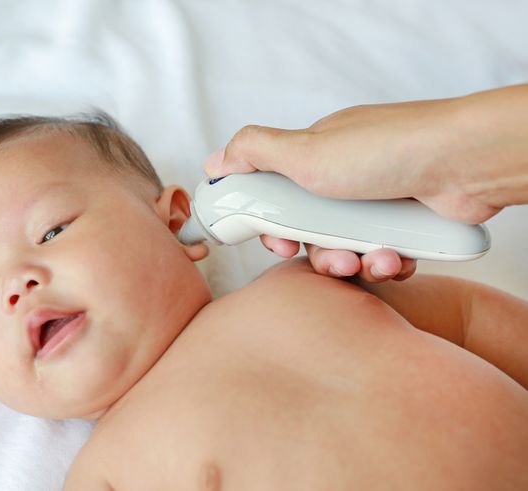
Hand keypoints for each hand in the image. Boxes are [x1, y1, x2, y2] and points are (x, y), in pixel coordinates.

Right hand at [204, 95, 509, 281]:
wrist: (464, 164)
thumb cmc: (386, 149)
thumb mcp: (304, 148)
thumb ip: (253, 152)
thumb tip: (216, 159)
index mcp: (316, 158)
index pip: (278, 197)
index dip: (273, 226)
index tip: (278, 242)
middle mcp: (345, 179)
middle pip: (312, 231)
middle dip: (316, 252)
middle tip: (329, 259)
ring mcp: (378, 202)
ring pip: (347, 249)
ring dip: (353, 263)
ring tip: (366, 261)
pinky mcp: (407, 225)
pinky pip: (382, 256)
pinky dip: (385, 263)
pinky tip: (393, 258)